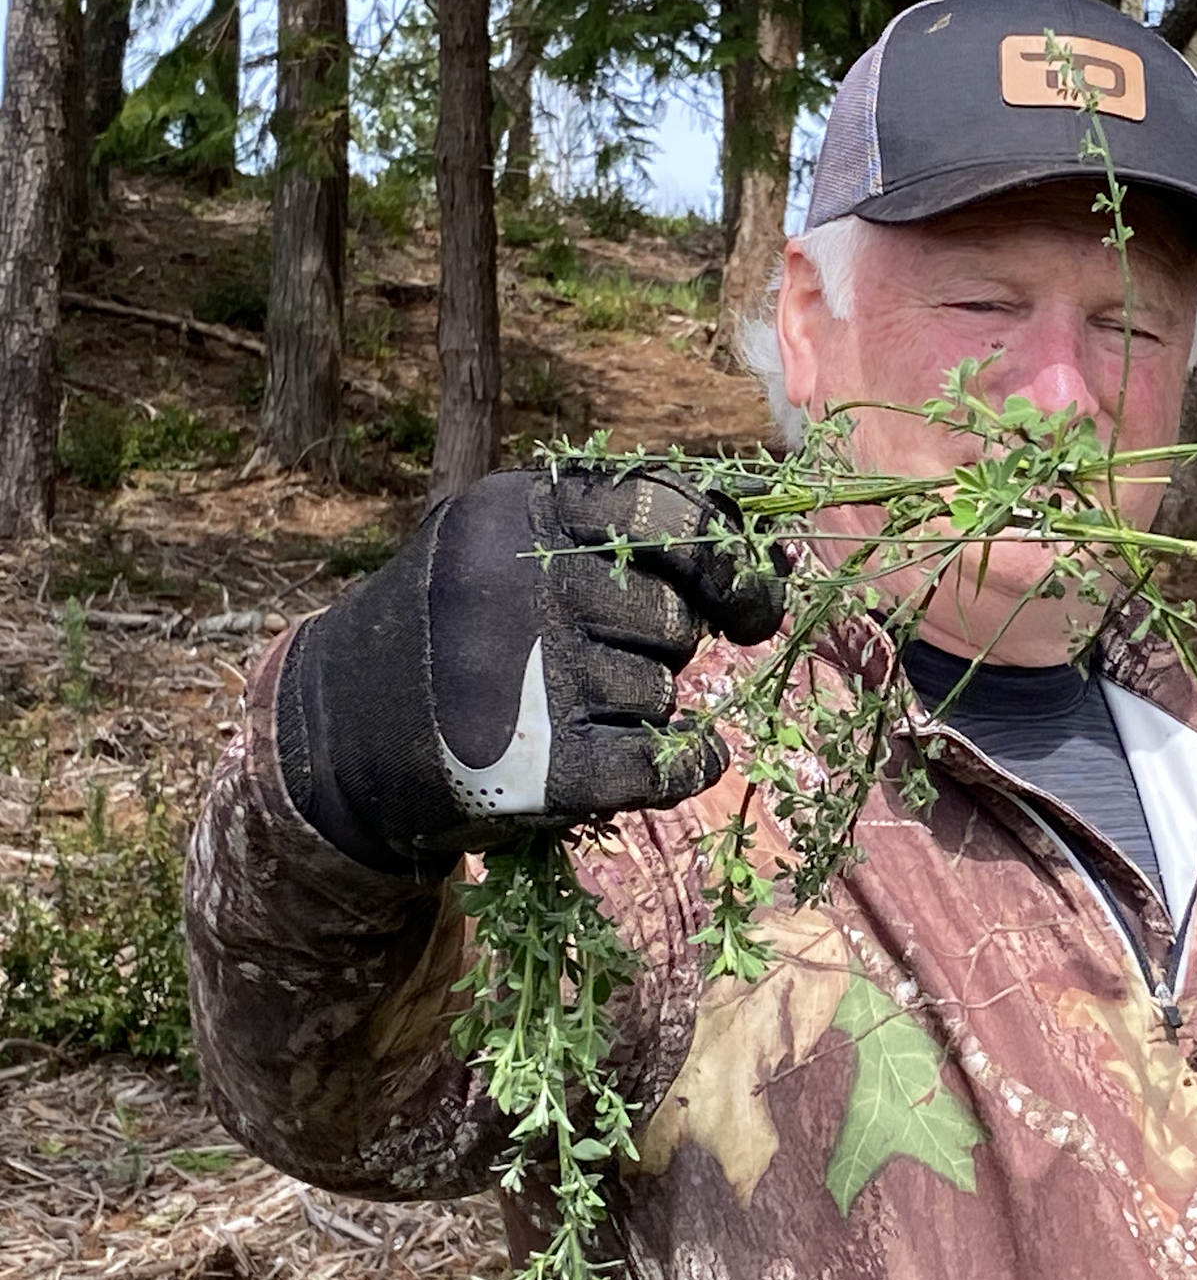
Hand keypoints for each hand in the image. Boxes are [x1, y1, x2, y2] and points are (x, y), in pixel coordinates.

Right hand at [275, 467, 785, 868]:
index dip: (727, 560)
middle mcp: (519, 582)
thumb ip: (628, 536)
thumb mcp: (510, 544)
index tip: (747, 603)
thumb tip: (778, 558)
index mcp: (517, 510)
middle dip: (655, 646)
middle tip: (587, 660)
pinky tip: (646, 765)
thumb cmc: (453, 633)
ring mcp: (528, 675)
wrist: (336, 737)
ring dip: (636, 708)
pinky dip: (680, 768)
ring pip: (663, 693)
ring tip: (555, 707)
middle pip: (674, 617)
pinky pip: (668, 764)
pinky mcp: (539, 767)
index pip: (667, 511)